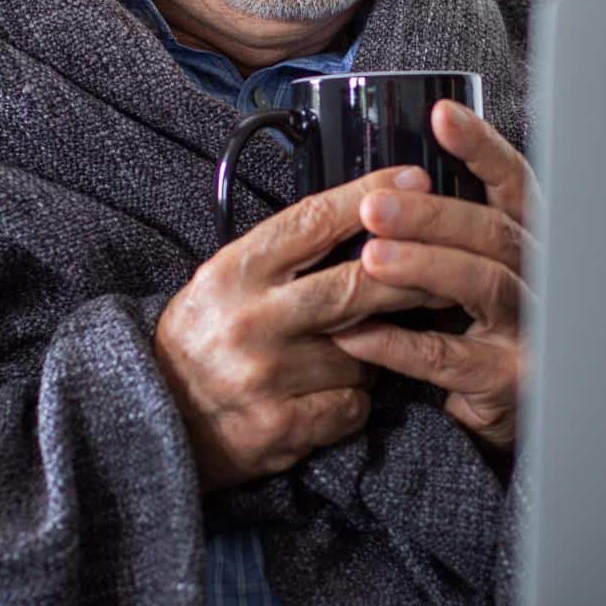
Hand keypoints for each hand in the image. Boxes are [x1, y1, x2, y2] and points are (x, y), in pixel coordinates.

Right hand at [157, 165, 442, 492]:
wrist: (159, 421)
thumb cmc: (204, 340)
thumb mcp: (226, 281)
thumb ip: (286, 255)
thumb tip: (365, 218)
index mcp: (234, 272)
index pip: (313, 222)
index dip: (370, 197)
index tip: (415, 179)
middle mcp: (250, 320)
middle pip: (355, 286)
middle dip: (410, 274)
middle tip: (446, 266)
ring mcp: (267, 376)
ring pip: (364, 351)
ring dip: (371, 351)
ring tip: (342, 353)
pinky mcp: (283, 426)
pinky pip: (354, 403)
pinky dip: (352, 398)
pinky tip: (327, 395)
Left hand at [330, 100, 535, 452]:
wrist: (504, 415)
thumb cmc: (474, 332)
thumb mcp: (466, 275)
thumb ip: (444, 235)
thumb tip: (380, 186)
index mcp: (527, 243)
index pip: (513, 184)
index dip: (481, 148)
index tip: (441, 116)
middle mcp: (540, 278)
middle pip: (495, 233)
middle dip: (433, 215)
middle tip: (374, 207)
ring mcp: (530, 329)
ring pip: (483, 285)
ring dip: (423, 267)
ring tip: (369, 258)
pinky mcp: (509, 380)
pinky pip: (451, 357)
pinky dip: (400, 344)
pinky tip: (358, 334)